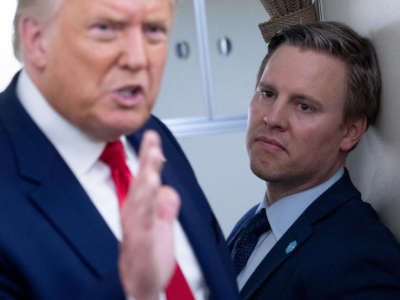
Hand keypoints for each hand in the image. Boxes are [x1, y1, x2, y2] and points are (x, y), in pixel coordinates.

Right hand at [118, 130, 179, 299]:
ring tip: (152, 159)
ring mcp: (136, 230)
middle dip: (147, 161)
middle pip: (141, 184)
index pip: (146, 179)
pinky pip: (142, 224)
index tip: (152, 138)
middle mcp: (136, 217)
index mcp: (142, 210)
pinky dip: (145, 207)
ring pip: (140, 200)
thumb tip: (167, 189)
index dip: (149, 158)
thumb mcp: (162, 225)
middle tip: (152, 141)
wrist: (145, 285)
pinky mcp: (140, 246)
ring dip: (146, 177)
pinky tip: (150, 190)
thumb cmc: (150, 257)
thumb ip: (166, 205)